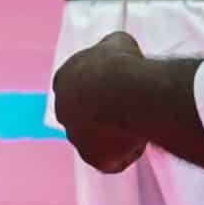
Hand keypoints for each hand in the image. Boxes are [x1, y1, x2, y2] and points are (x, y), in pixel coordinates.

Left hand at [52, 31, 149, 173]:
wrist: (123, 90)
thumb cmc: (121, 63)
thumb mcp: (118, 43)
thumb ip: (112, 51)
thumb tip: (120, 51)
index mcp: (64, 80)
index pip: (83, 90)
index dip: (106, 91)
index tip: (124, 90)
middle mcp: (63, 110)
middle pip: (90, 118)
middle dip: (111, 116)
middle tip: (133, 110)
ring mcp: (75, 136)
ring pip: (102, 141)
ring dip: (120, 135)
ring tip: (139, 123)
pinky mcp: (91, 157)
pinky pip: (113, 161)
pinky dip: (128, 153)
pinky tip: (140, 137)